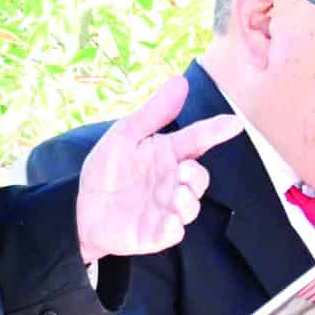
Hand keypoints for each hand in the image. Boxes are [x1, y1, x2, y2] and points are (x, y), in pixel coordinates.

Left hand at [75, 74, 247, 261]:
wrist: (81, 206)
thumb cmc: (107, 168)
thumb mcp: (125, 134)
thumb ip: (154, 112)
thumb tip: (182, 81)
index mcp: (168, 154)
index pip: (197, 140)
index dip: (215, 131)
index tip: (233, 123)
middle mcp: (172, 182)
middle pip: (199, 179)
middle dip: (197, 176)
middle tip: (183, 170)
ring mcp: (166, 209)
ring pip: (190, 207)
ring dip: (188, 200)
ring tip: (175, 193)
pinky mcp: (155, 233)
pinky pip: (172, 233)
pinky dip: (173, 227)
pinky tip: (168, 221)